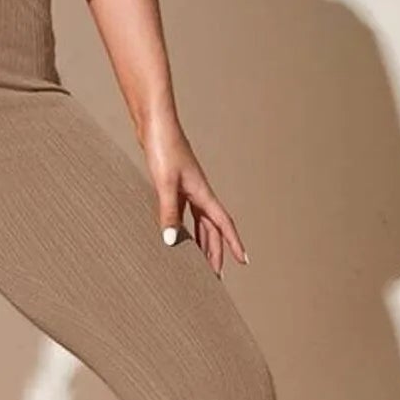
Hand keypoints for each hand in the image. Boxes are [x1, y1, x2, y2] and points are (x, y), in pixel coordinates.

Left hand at [141, 119, 247, 274]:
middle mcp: (198, 193)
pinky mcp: (173, 185)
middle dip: (216, 251)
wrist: (155, 124)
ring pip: (199, 222)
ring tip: (200, 262)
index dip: (234, 243)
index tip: (244, 261)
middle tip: (217, 275)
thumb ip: (167, 212)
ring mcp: (187, 189)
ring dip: (201, 242)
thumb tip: (170, 241)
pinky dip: (184, 227)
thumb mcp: (165, 183)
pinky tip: (176, 235)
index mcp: (202, 193)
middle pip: (212, 228)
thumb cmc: (163, 148)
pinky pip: (184, 214)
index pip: (223, 223)